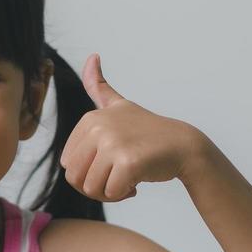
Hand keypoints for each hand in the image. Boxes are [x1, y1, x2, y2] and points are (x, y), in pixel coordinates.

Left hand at [59, 53, 203, 203]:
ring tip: (126, 179)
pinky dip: (123, 194)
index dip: (87, 171)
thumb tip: (91, 56)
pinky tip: (136, 183)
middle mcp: (99, 128)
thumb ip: (99, 87)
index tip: (109, 163)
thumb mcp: (120, 106)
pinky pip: (111, 193)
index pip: (68, 164)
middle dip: (94, 186)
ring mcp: (113, 144)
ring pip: (91, 188)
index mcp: (90, 119)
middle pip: (75, 178)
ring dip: (109, 192)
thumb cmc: (149, 132)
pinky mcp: (128, 162)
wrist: (182, 146)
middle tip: (115, 177)